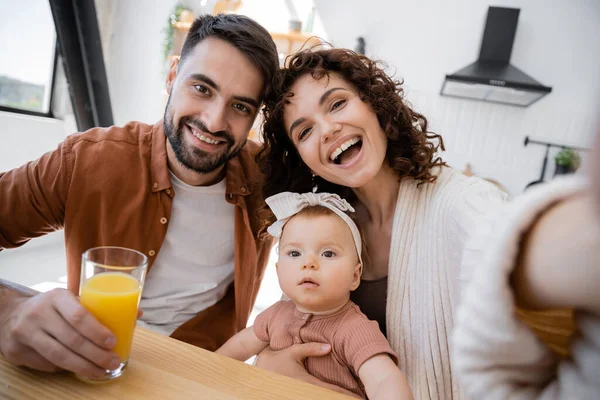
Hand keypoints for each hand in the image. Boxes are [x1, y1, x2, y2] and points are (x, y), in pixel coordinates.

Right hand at [0, 289, 120, 377]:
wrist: (10, 314)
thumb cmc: (52, 308)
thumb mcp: (71, 300)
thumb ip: (100, 307)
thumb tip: (138, 312)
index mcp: (57, 297)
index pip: (78, 316)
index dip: (97, 331)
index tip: (113, 342)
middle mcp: (38, 313)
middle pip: (71, 340)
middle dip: (96, 355)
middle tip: (113, 361)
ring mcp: (25, 332)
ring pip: (59, 356)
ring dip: (84, 367)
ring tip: (102, 371)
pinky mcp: (16, 351)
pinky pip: (46, 365)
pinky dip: (65, 368)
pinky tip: (79, 368)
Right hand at [256, 343, 359, 397]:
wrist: (258, 370)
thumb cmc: (276, 360)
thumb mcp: (293, 352)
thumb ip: (311, 348)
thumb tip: (329, 347)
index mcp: (305, 382)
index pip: (329, 391)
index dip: (344, 395)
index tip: (358, 397)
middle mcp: (303, 392)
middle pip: (327, 399)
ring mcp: (299, 396)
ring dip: (333, 399)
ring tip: (350, 399)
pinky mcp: (296, 395)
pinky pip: (313, 398)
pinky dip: (323, 398)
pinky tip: (332, 397)